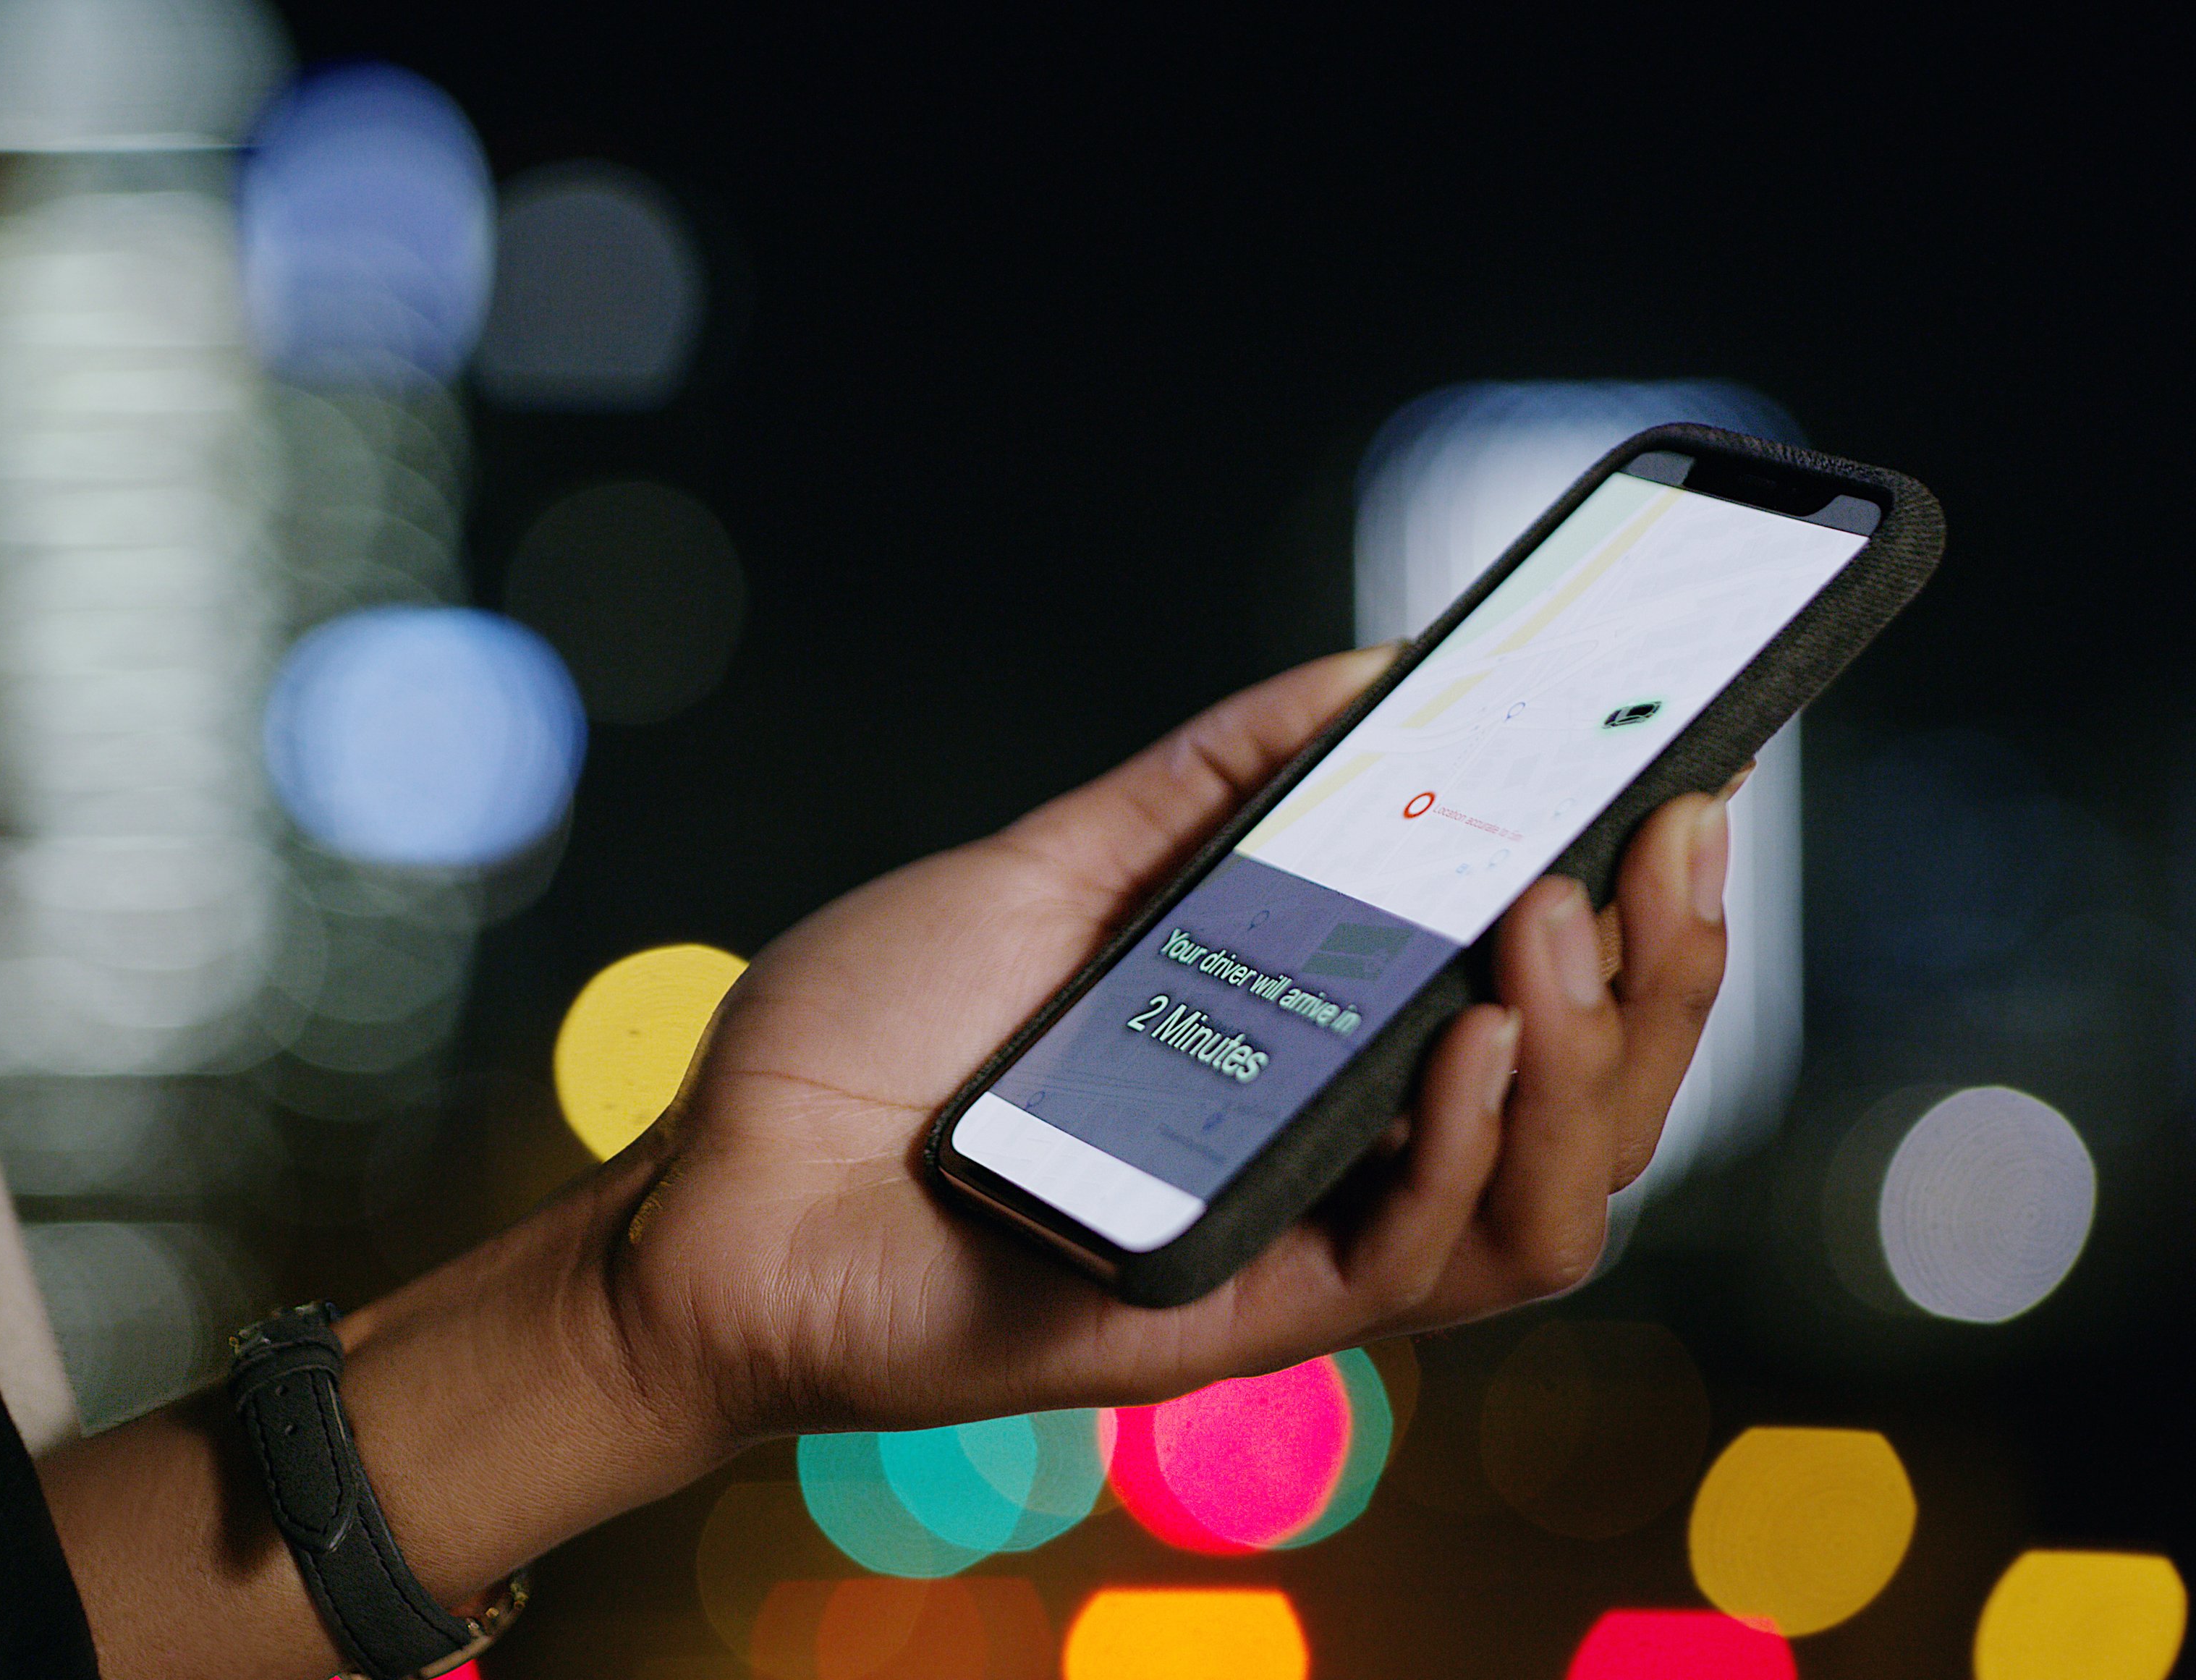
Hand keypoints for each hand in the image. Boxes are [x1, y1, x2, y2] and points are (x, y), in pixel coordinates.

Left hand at [607, 643, 1732, 1437]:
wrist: (712, 1191)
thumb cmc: (862, 1043)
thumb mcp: (1043, 870)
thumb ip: (1204, 790)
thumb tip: (1368, 671)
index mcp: (1300, 1050)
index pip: (1528, 1002)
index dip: (1632, 909)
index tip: (1681, 774)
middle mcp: (1325, 1151)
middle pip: (1582, 1100)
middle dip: (1665, 966)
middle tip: (1675, 826)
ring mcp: (1290, 1242)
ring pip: (1548, 1200)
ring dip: (1592, 1055)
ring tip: (1557, 912)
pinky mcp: (1238, 1317)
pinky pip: (1418, 1263)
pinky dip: (1473, 1149)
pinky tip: (1475, 1036)